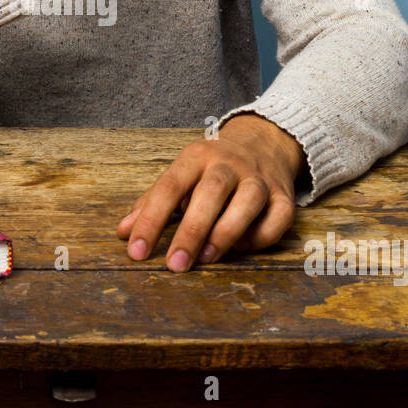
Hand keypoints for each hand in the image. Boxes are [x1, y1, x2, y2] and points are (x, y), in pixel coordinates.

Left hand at [117, 113, 305, 270]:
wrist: (262, 143)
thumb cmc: (209, 169)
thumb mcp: (179, 176)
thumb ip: (150, 203)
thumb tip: (123, 233)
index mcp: (195, 157)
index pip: (169, 187)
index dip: (150, 220)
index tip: (136, 252)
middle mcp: (229, 164)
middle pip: (211, 192)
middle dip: (191, 230)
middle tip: (175, 264)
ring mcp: (259, 178)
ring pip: (248, 201)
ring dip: (227, 231)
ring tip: (207, 258)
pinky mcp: (284, 195)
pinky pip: (278, 217)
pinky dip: (262, 236)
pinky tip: (242, 247)